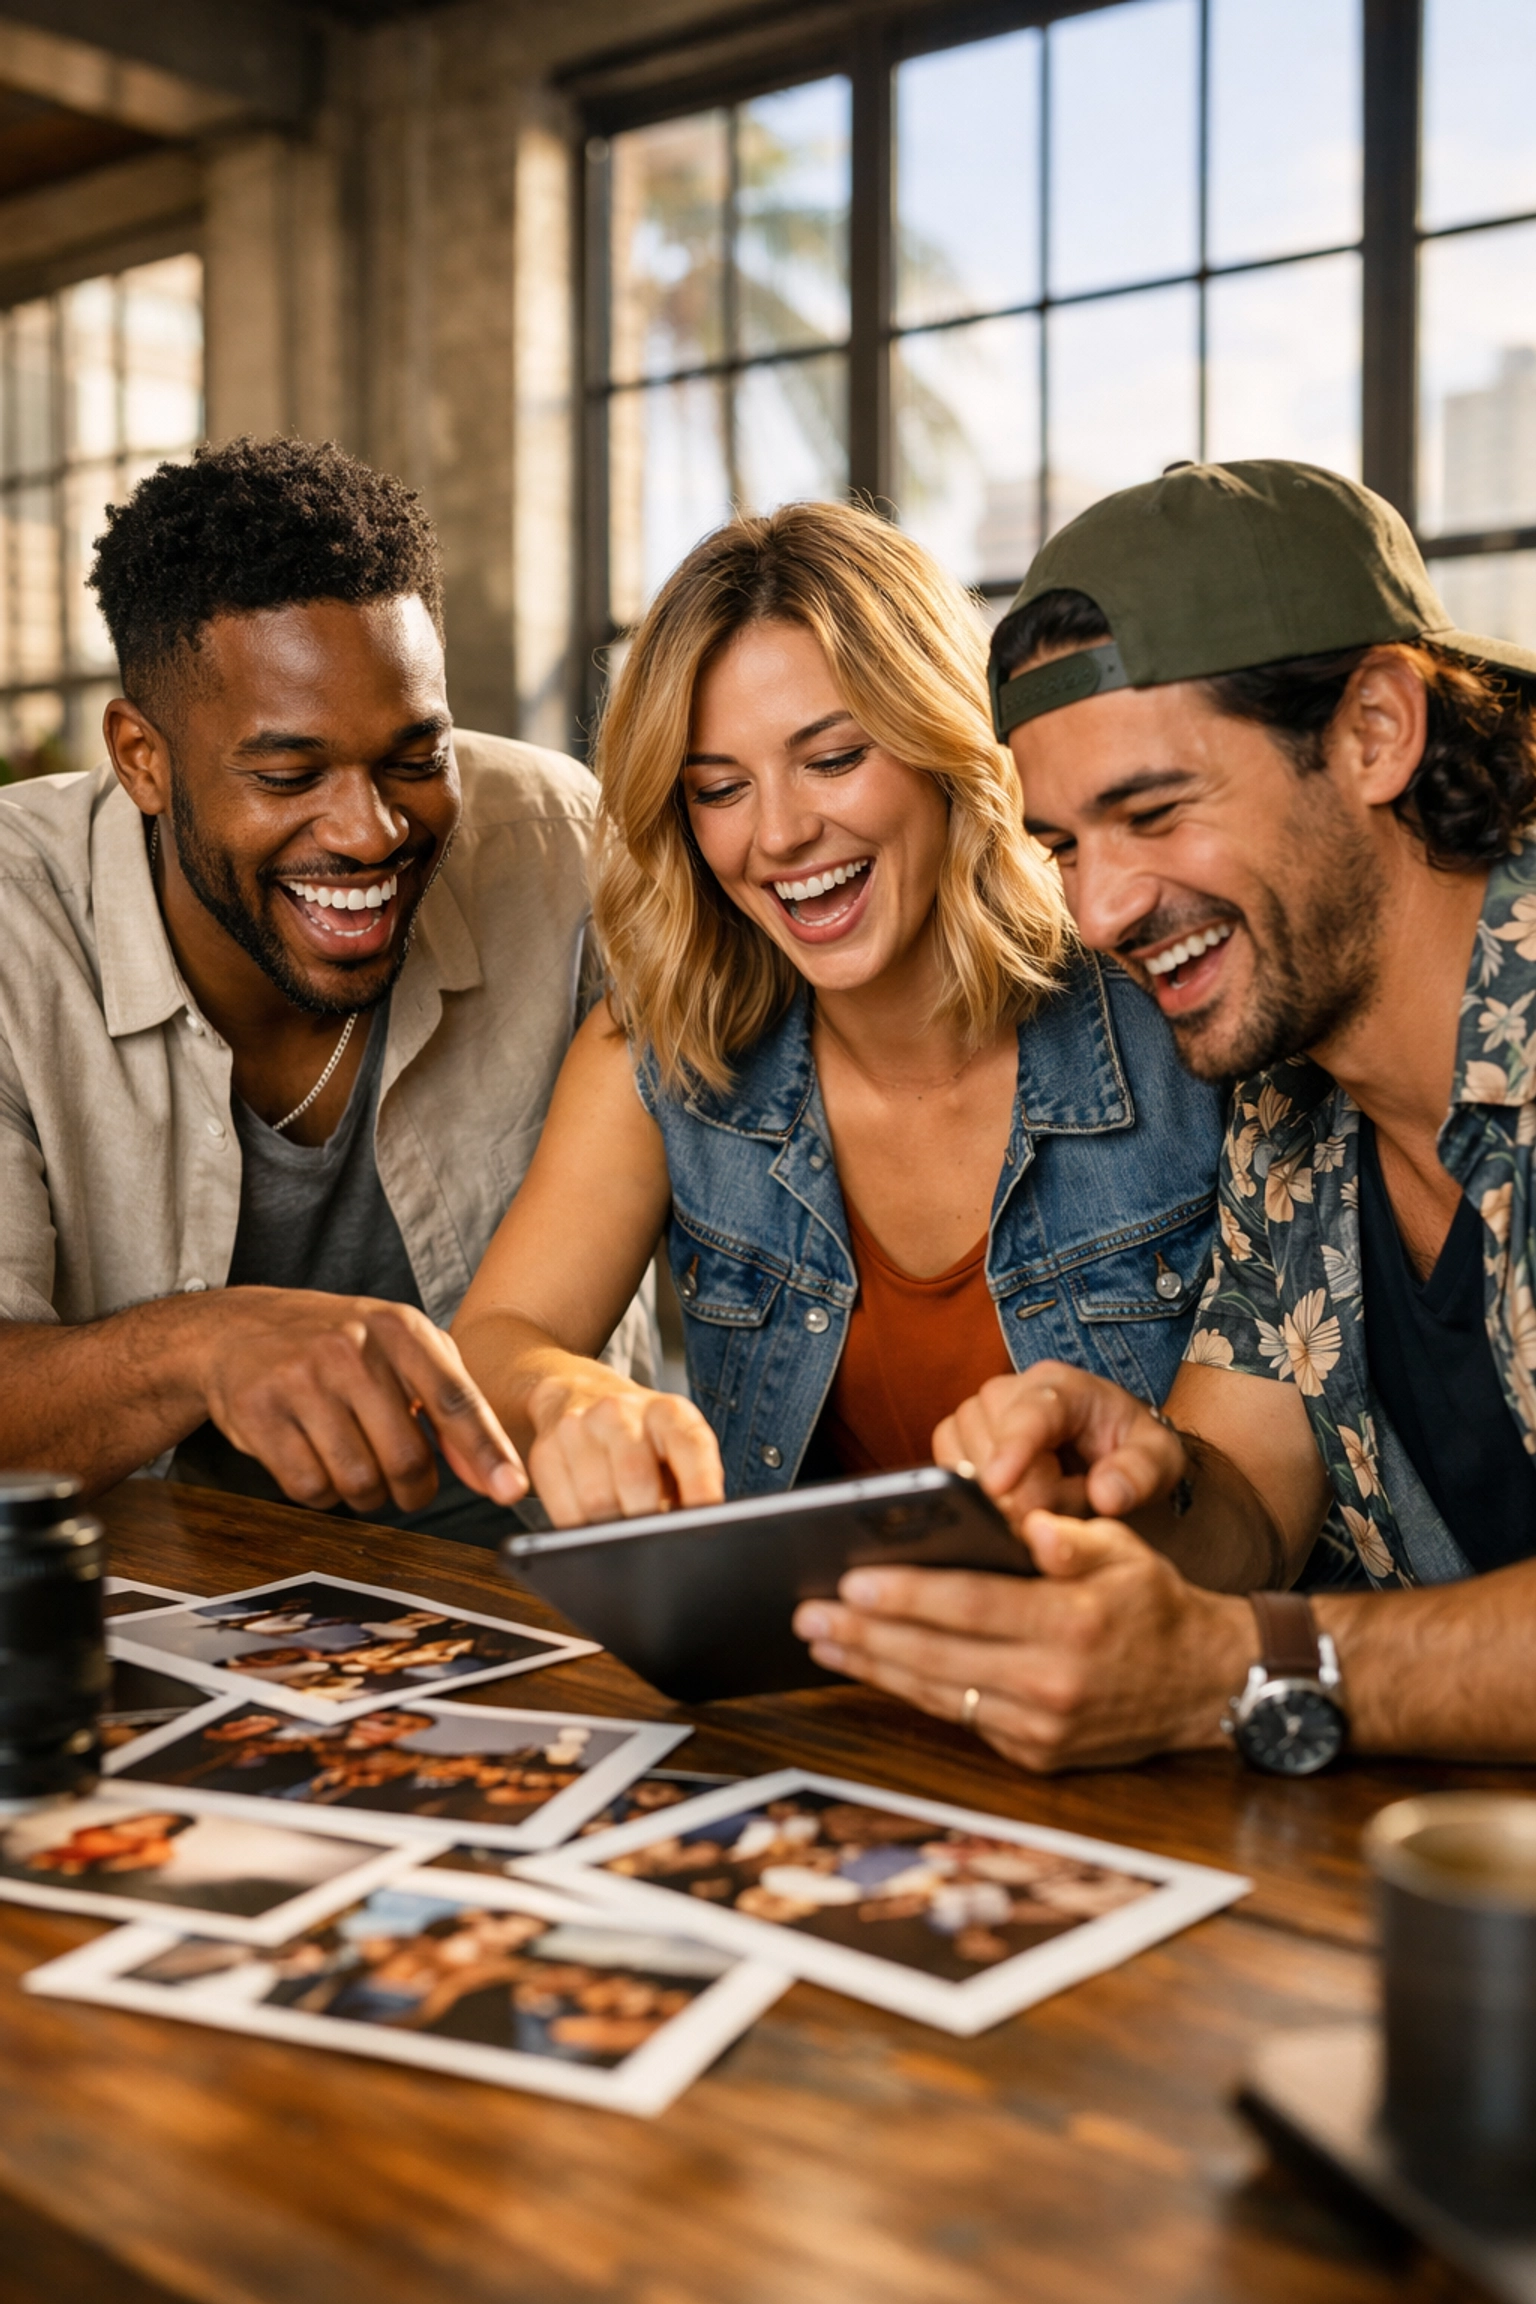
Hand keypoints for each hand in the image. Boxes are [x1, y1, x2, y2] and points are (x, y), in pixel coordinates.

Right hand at [199, 1288, 526, 1515]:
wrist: (238, 1328)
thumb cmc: (335, 1343)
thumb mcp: (400, 1349)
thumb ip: (451, 1404)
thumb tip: (490, 1473)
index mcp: (399, 1329)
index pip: (454, 1398)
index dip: (486, 1449)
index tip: (512, 1489)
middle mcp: (352, 1349)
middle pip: (407, 1458)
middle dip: (413, 1488)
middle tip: (405, 1483)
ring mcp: (301, 1380)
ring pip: (359, 1481)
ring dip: (365, 1494)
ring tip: (355, 1462)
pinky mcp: (260, 1414)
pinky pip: (310, 1488)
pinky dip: (321, 1493)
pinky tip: (316, 1461)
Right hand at [524, 1371, 724, 1525]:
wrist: (581, 1393)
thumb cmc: (642, 1436)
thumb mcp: (678, 1445)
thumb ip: (693, 1481)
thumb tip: (690, 1527)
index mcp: (667, 1411)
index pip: (691, 1448)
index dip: (700, 1488)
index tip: (704, 1523)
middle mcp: (620, 1411)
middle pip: (636, 1479)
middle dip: (648, 1521)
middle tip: (655, 1539)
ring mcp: (578, 1427)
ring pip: (597, 1502)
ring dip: (614, 1529)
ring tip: (626, 1527)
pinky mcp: (545, 1451)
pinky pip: (563, 1511)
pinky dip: (582, 1530)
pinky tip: (594, 1523)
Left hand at [792, 1510, 1253, 1772]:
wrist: (1204, 1684)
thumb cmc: (1151, 1602)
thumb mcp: (1122, 1550)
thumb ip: (1066, 1536)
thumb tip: (1021, 1524)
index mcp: (1074, 1621)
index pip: (972, 1605)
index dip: (906, 1596)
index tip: (850, 1582)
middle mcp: (1055, 1682)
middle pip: (940, 1657)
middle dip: (866, 1636)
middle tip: (808, 1615)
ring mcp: (1043, 1728)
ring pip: (940, 1694)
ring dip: (874, 1668)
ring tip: (822, 1641)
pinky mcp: (1035, 1755)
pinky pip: (961, 1719)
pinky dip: (914, 1693)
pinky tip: (875, 1668)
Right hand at [933, 1362, 1188, 1530]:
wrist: (1107, 1446)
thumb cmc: (1130, 1450)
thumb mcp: (1158, 1460)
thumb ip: (1139, 1474)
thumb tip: (1106, 1494)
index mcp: (1061, 1386)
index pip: (1028, 1416)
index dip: (1011, 1451)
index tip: (997, 1487)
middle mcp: (1009, 1390)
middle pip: (992, 1450)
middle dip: (1029, 1494)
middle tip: (1071, 1500)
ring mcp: (977, 1412)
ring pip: (964, 1461)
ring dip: (1003, 1496)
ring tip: (1047, 1496)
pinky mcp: (957, 1437)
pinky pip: (946, 1468)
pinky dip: (975, 1492)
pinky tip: (1013, 1497)